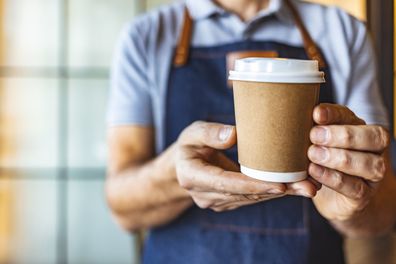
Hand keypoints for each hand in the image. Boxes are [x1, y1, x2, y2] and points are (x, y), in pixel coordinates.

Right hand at [175, 121, 318, 211]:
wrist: (181, 168)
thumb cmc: (188, 146)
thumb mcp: (192, 133)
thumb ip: (209, 133)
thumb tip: (234, 135)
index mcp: (193, 177)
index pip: (226, 183)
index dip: (254, 185)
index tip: (280, 185)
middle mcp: (206, 195)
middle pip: (246, 195)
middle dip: (277, 191)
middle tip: (307, 187)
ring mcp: (217, 202)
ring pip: (252, 199)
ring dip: (280, 194)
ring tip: (308, 187)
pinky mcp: (228, 202)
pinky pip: (252, 198)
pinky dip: (273, 192)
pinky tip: (294, 188)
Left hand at [308, 104, 389, 220]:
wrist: (335, 198)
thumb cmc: (322, 163)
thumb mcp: (315, 145)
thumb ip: (310, 131)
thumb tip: (291, 117)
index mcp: (358, 128)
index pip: (352, 117)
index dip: (334, 114)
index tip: (316, 114)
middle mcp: (373, 149)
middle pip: (373, 137)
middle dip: (342, 135)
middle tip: (314, 135)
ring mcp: (372, 173)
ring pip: (369, 163)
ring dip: (339, 158)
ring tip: (313, 154)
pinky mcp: (364, 195)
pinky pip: (354, 187)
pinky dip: (333, 178)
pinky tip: (315, 171)